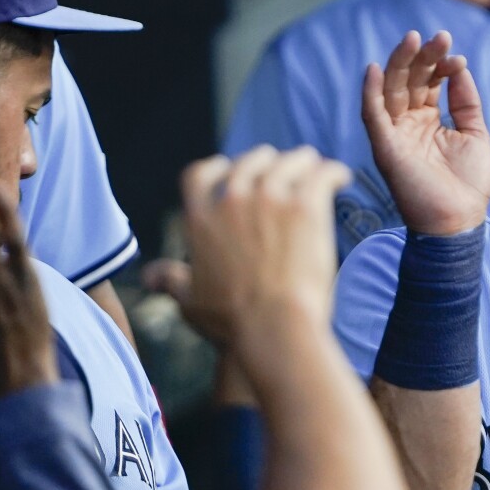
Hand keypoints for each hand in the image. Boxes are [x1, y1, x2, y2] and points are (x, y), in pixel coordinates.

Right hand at [161, 146, 352, 344]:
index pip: (199, 173)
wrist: (274, 328)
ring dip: (303, 162)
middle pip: (250, 162)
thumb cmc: (232, 322)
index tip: (229, 167)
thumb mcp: (190, 301)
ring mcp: (270, 198)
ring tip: (315, 168)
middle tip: (282, 169)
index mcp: (201, 218)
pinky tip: (340, 179)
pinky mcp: (306, 205)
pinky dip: (333, 172)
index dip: (217, 167)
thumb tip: (148, 276)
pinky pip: (323, 173)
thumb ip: (170, 280)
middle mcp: (232, 199)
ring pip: (289, 162)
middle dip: (267, 161)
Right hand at [362, 30, 489, 235]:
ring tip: (412, 39)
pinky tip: (375, 68)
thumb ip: (466, 100)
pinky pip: (372, 116)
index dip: (440, 65)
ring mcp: (395, 135)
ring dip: (398, 63)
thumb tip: (459, 66)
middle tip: (438, 37)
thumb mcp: (475, 133)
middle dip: (421, 56)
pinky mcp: (385, 148)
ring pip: (390, 90)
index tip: (457, 56)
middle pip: (408, 80)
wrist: (460, 222)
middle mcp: (408, 124)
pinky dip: (371, 92)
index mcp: (428, 121)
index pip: (428, 82)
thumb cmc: (469, 184)